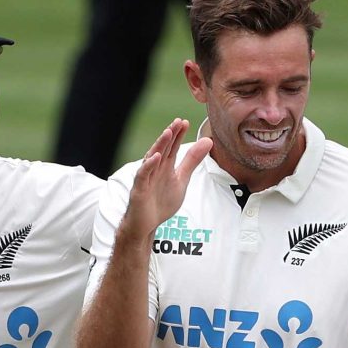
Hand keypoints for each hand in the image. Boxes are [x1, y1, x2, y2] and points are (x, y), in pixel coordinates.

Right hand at [120, 119, 212, 240]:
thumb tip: (208, 141)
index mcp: (165, 166)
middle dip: (170, 135)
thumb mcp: (181, 179)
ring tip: (168, 132)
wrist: (147, 225)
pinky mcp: (139, 189)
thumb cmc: (161, 201)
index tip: (185, 122)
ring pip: (152, 158)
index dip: (178, 135)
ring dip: (160, 145)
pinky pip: (143, 175)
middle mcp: (155, 169)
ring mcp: (146, 178)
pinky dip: (149, 166)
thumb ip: (192, 161)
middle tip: (178, 122)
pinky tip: (156, 157)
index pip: (172, 147)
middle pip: (163, 149)